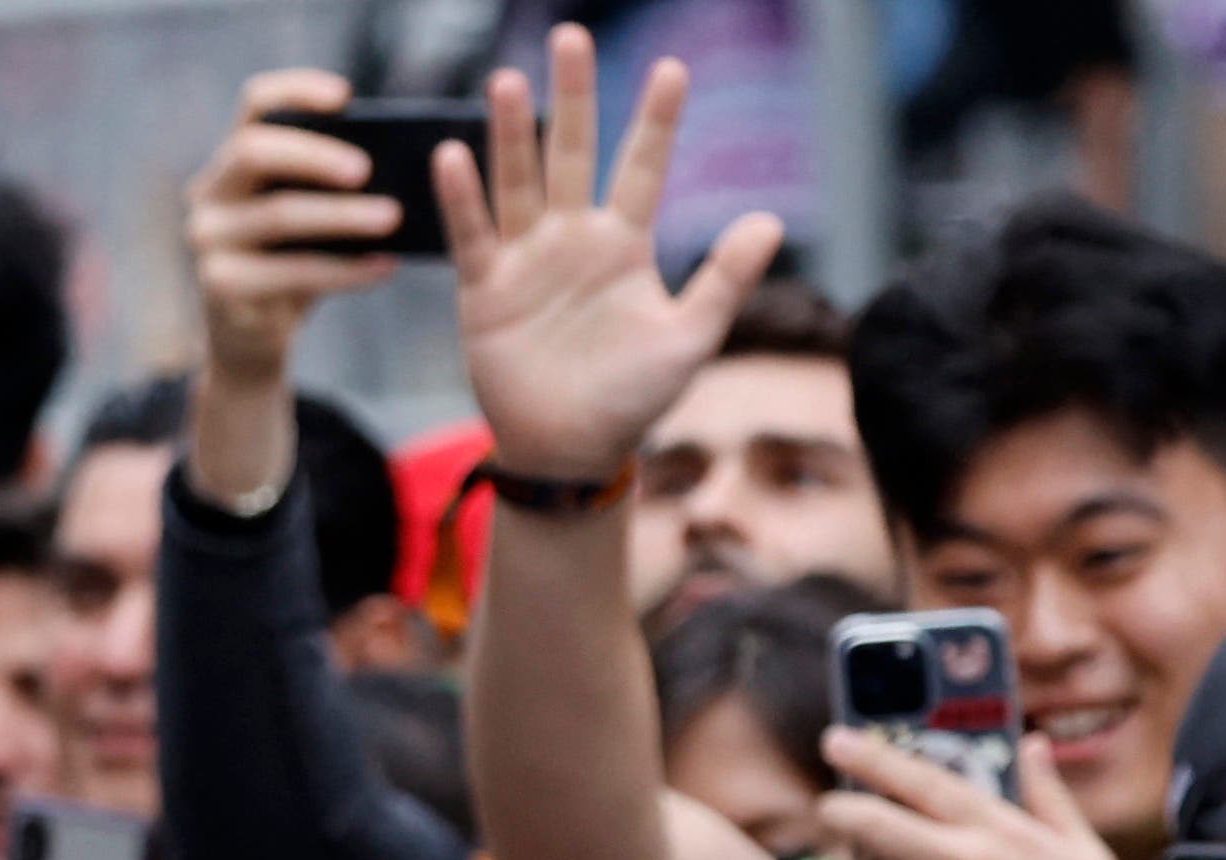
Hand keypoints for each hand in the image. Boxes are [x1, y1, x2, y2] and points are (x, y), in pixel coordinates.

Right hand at [184, 69, 403, 506]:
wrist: (251, 343)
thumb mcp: (306, 220)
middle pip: (253, 152)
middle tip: (367, 169)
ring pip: (278, 215)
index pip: (254, 105)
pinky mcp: (219, 287)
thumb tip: (398, 166)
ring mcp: (206, 241)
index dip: (297, 91)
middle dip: (315, 155)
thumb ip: (328, 189)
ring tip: (393, 218)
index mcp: (231, 162)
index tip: (346, 97)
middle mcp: (208, 194)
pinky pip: (292, 273)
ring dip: (342, 216)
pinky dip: (344, 270)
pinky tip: (383, 267)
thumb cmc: (290, 268)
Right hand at [437, 29, 782, 479]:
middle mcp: (572, 238)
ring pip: (519, 183)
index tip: (672, 69)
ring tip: (509, 81)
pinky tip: (454, 156)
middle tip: (571, 35)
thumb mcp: (690, 339)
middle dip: (572, 97)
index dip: (655, 121)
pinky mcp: (485, 292)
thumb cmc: (633, 399)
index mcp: (624, 244)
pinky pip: (473, 238)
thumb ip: (726, 280)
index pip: (642, 167)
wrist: (571, 452)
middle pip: (572, 153)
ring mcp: (526, 261)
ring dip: (513, 135)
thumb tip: (771, 219)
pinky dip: (462, 200)